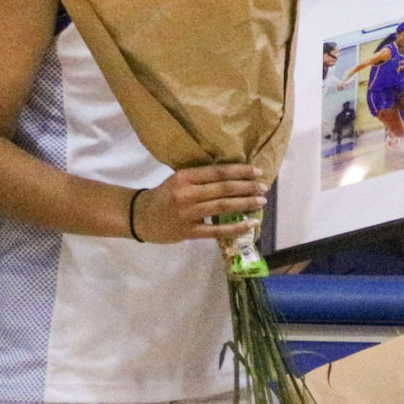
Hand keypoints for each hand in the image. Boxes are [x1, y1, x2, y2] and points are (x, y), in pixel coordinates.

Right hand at [132, 164, 267, 244]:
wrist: (140, 217)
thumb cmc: (162, 196)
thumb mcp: (177, 180)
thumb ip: (200, 178)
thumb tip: (231, 176)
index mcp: (185, 177)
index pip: (218, 172)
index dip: (239, 172)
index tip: (257, 172)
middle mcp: (187, 193)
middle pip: (223, 189)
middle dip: (247, 187)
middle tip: (264, 187)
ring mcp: (188, 213)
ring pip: (222, 206)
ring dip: (245, 203)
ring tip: (261, 201)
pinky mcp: (189, 231)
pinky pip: (216, 230)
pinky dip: (235, 228)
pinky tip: (250, 224)